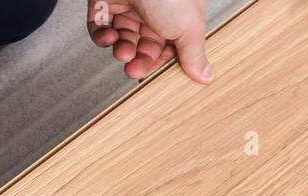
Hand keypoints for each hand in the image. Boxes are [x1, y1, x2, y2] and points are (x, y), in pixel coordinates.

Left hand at [87, 0, 212, 82]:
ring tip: (123, 53)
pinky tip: (109, 38)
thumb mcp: (189, 26)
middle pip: (144, 47)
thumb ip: (194, 53)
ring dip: (121, 52)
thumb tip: (207, 76)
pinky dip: (102, 38)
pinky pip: (100, 28)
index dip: (161, 64)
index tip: (156, 77)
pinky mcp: (106, 3)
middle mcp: (154, 11)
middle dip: (139, 62)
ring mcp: (130, 6)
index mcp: (178, 16)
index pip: (169, 48)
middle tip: (134, 70)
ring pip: (123, 39)